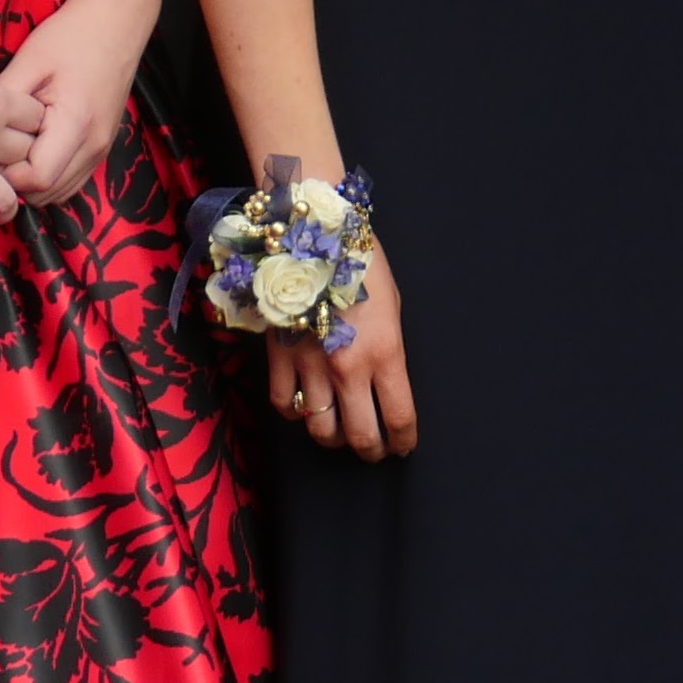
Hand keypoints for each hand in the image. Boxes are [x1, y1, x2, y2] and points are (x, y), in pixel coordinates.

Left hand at [0, 0, 151, 209]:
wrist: (116, 23)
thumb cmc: (71, 37)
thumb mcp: (28, 63)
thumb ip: (3, 104)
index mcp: (76, 123)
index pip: (36, 179)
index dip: (5, 175)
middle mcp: (94, 144)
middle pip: (46, 194)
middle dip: (15, 184)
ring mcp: (102, 148)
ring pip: (59, 194)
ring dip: (32, 183)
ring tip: (13, 152)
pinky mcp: (102, 146)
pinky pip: (71, 181)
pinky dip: (49, 177)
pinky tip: (33, 151)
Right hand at [269, 272, 419, 461]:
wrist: (314, 233)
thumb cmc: (362, 265)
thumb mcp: (393, 309)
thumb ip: (389, 353)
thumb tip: (385, 385)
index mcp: (385, 354)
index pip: (398, 418)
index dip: (403, 440)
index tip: (404, 446)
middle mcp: (348, 369)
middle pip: (359, 435)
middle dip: (372, 449)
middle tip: (375, 449)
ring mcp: (310, 366)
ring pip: (320, 429)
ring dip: (333, 437)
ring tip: (341, 433)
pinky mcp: (279, 357)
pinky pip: (284, 405)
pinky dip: (296, 414)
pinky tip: (306, 407)